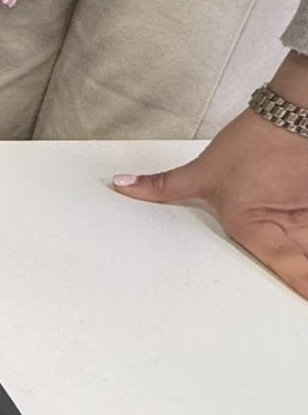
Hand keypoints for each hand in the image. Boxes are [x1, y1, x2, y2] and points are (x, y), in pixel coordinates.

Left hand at [113, 110, 307, 298]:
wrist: (297, 109)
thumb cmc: (256, 140)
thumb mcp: (204, 171)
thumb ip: (164, 187)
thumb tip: (124, 186)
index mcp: (257, 228)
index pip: (289, 268)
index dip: (302, 288)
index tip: (304, 305)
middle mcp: (291, 226)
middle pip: (304, 259)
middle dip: (303, 278)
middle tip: (297, 300)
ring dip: (305, 255)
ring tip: (298, 287)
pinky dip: (307, 235)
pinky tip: (302, 241)